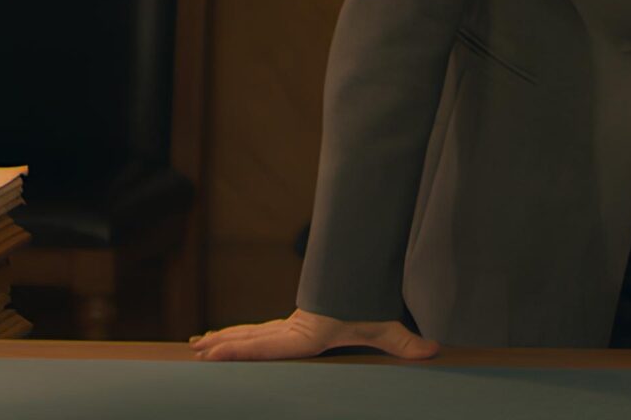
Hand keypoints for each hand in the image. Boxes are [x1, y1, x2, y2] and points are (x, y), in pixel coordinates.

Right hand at [189, 308, 439, 361]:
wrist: (364, 277)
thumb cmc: (371, 304)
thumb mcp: (386, 325)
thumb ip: (406, 341)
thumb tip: (434, 349)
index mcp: (306, 334)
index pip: (269, 345)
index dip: (241, 350)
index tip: (215, 352)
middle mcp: (292, 330)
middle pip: (252, 338)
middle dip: (224, 346)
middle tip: (197, 352)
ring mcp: (289, 326)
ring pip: (249, 333)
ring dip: (223, 340)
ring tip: (196, 347)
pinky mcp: (290, 326)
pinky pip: (256, 333)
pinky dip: (234, 337)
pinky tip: (216, 341)